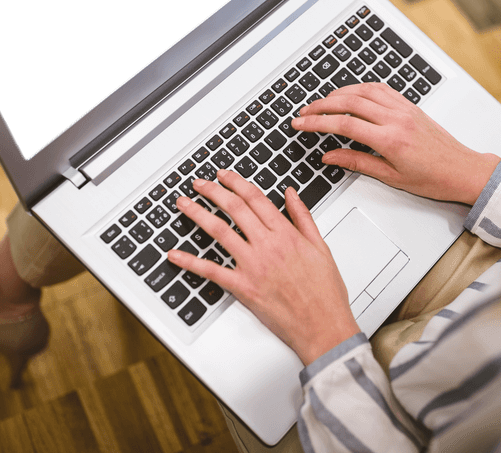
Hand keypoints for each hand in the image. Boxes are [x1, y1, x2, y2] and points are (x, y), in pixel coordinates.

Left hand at [166, 170, 360, 364]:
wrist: (323, 326)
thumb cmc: (324, 292)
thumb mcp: (321, 247)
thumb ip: (303, 217)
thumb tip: (290, 194)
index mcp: (286, 234)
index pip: (255, 198)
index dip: (236, 182)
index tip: (224, 175)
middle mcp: (267, 246)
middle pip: (234, 208)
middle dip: (212, 191)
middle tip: (199, 183)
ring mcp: (252, 266)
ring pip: (219, 232)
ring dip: (197, 214)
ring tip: (184, 204)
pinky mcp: (243, 288)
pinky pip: (211, 271)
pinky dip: (190, 262)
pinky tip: (175, 254)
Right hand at [291, 82, 499, 204]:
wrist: (462, 170)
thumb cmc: (433, 178)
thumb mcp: (391, 177)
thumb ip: (357, 163)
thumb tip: (330, 157)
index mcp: (390, 139)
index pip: (344, 124)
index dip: (317, 122)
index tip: (301, 124)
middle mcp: (396, 119)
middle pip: (349, 102)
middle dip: (321, 105)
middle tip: (304, 112)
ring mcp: (404, 109)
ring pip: (363, 90)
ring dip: (339, 93)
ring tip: (322, 102)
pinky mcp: (410, 105)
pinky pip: (381, 88)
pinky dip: (360, 87)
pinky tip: (350, 93)